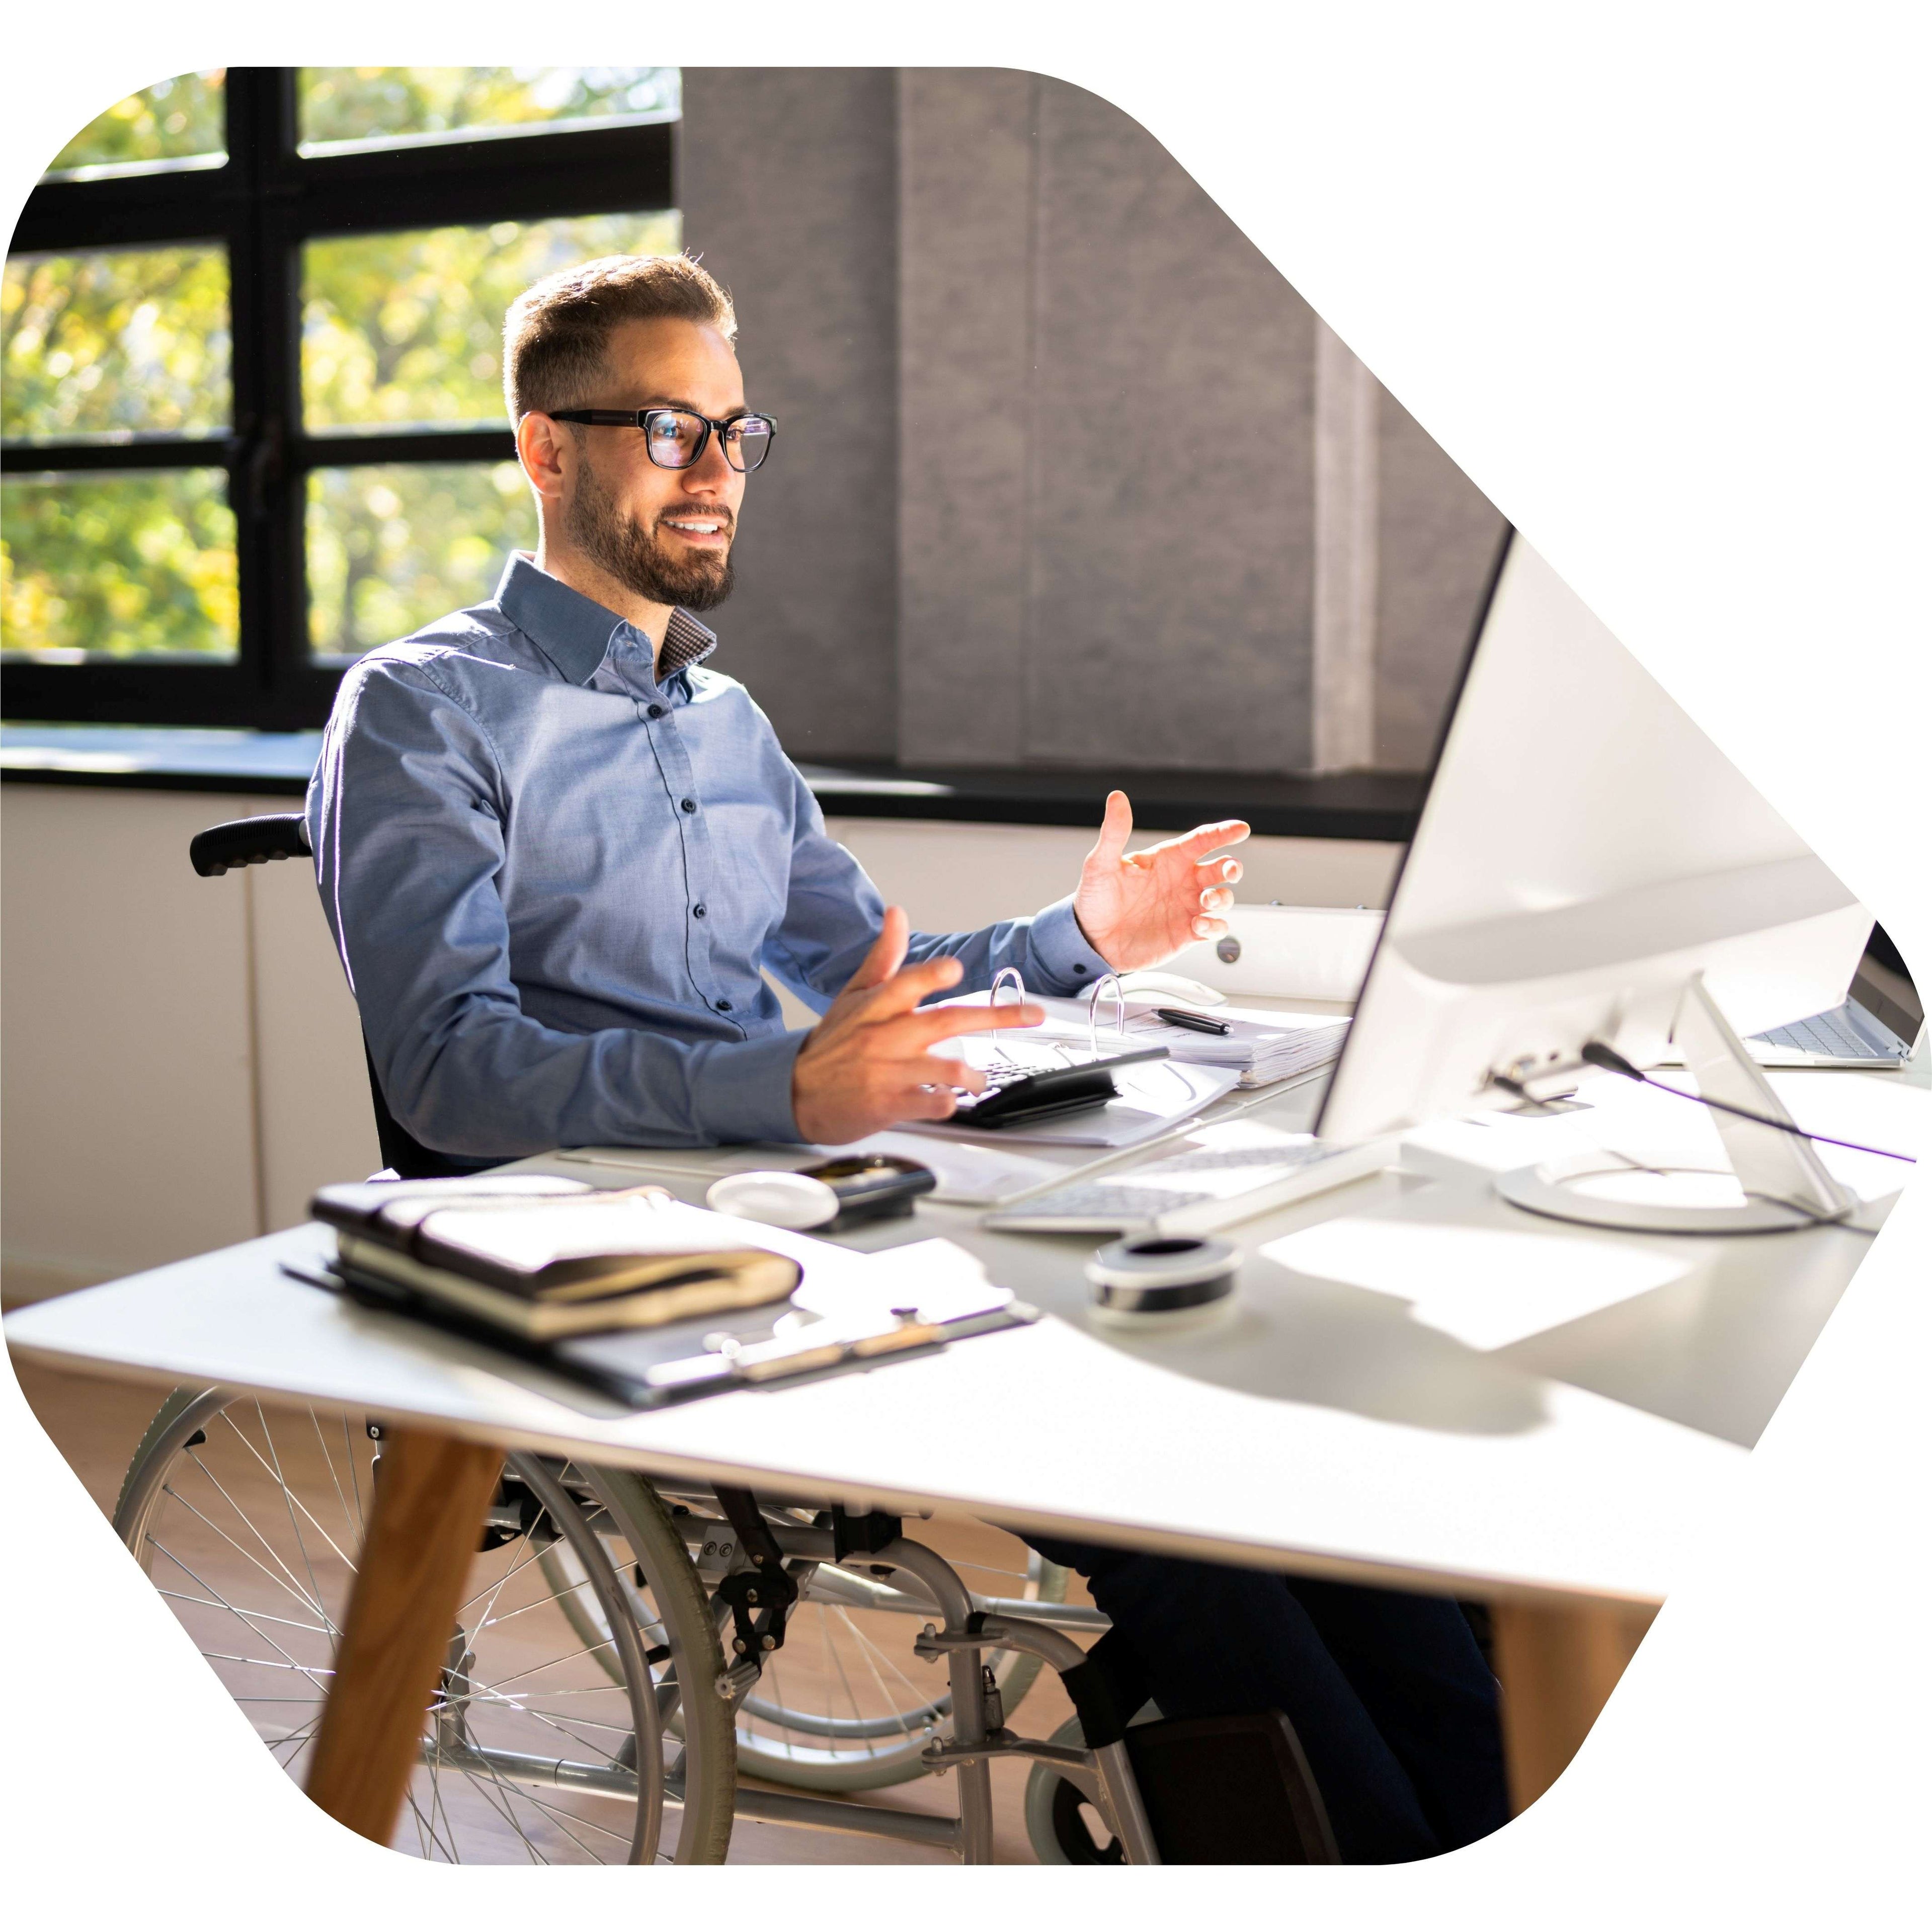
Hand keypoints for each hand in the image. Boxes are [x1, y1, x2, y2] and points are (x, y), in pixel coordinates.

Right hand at [792, 907, 1045, 1143]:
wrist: (797, 1092)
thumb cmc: (833, 1043)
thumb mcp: (854, 994)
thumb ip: (883, 956)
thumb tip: (898, 913)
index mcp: (877, 1007)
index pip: (905, 984)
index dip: (930, 975)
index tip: (955, 968)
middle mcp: (885, 1037)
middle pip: (944, 1022)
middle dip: (995, 1017)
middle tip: (1032, 1014)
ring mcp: (887, 1072)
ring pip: (942, 1068)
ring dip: (971, 1073)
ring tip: (978, 1077)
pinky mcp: (889, 1105)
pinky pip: (929, 1104)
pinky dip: (947, 1103)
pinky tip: (953, 1102)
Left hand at [1072, 791, 1249, 971]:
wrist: (1090, 940)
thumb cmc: (1095, 899)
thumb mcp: (1101, 864)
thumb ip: (1114, 832)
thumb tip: (1116, 797)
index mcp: (1168, 859)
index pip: (1203, 840)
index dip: (1224, 832)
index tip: (1241, 829)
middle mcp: (1183, 881)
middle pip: (1222, 868)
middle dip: (1233, 867)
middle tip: (1229, 870)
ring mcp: (1187, 908)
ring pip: (1223, 898)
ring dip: (1222, 898)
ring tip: (1205, 901)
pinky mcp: (1187, 934)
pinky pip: (1216, 928)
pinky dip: (1215, 926)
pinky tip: (1198, 925)